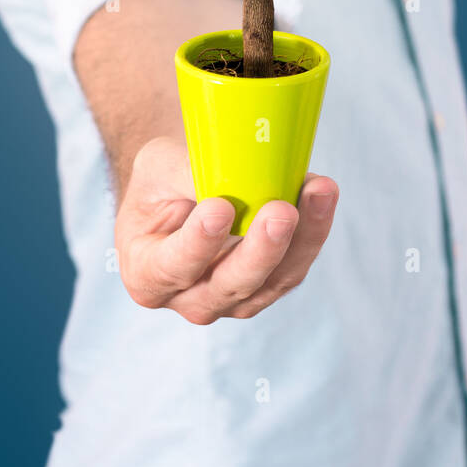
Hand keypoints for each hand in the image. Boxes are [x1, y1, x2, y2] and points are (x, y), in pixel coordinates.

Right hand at [114, 135, 338, 323]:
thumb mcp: (156, 168)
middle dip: (261, 250)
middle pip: (230, 285)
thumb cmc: (160, 181)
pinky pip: (294, 266)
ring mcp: (230, 298)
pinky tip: (321, 194)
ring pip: (272, 281)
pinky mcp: (267, 285)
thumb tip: (233, 176)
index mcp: (146, 273)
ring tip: (318, 193)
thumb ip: (184, 176)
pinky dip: (312, 230)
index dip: (198, 243)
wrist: (179, 191)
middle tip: (281, 212)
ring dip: (302, 239)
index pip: (172, 267)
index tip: (220, 208)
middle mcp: (188, 296)